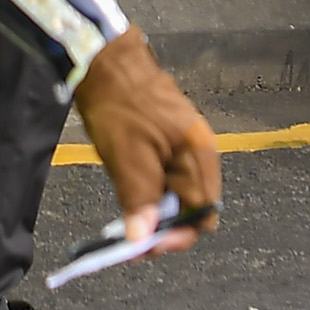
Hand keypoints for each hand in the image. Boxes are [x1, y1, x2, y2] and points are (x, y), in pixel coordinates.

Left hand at [69, 27, 219, 252]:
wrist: (106, 63)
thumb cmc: (119, 105)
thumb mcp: (127, 159)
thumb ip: (140, 200)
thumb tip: (143, 239)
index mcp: (198, 155)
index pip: (204, 212)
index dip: (178, 234)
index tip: (148, 245)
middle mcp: (199, 152)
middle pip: (194, 206)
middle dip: (166, 226)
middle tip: (134, 238)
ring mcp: (186, 146)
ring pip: (179, 194)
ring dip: (157, 210)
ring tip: (129, 218)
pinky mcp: (170, 142)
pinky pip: (169, 178)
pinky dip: (152, 192)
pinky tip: (132, 194)